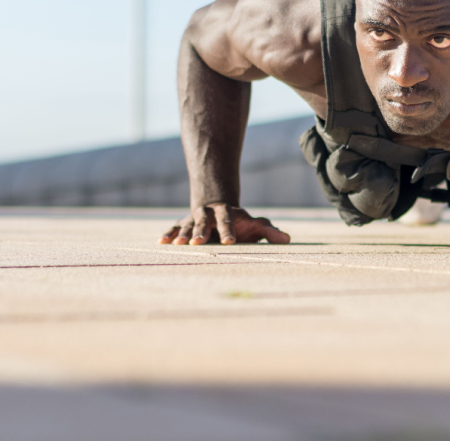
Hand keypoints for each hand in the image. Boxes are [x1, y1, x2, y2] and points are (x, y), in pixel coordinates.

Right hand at [159, 204, 290, 245]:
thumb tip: (288, 240)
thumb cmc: (240, 221)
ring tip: (177, 246)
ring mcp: (194, 218)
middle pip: (204, 223)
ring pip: (187, 225)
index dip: (228, 232)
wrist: (217, 204)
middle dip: (200, 233)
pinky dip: (168, 235)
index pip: (228, 222)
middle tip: (197, 244)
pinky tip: (161, 243)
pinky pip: (174, 229)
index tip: (229, 243)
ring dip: (182, 235)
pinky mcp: (183, 224)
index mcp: (227, 214)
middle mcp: (208, 214)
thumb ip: (270, 232)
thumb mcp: (256, 224)